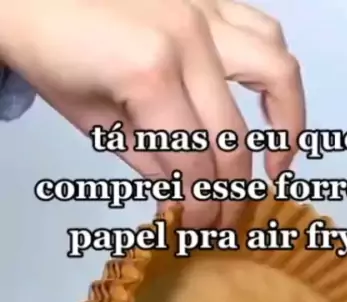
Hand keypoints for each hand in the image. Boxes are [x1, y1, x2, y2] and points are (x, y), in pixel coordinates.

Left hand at [0, 0, 304, 227]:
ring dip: (288, 127)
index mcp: (150, 75)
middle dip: (234, 192)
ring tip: (277, 167)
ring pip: (275, 73)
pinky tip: (270, 104)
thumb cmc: (54, 57)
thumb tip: (191, 198)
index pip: (195, 163)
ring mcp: (205, 10)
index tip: (198, 229)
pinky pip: (263, 29)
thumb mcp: (97, 126)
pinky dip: (276, 70)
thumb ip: (153, 164)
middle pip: (233, 136)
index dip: (202, 206)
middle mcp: (189, 40)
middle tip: (228, 221)